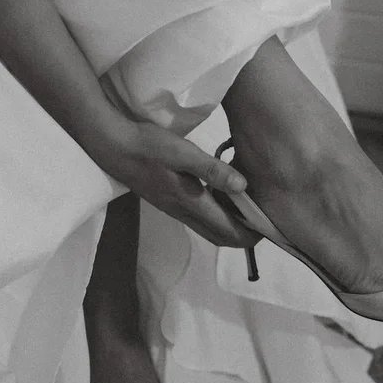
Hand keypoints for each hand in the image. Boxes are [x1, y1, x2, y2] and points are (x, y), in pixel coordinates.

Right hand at [93, 117, 259, 249]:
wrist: (113, 146)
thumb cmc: (148, 146)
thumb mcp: (183, 153)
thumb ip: (213, 170)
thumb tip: (243, 187)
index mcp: (190, 203)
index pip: (228, 232)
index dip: (251, 234)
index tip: (269, 225)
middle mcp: (183, 212)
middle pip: (220, 236)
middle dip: (244, 234)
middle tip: (263, 217)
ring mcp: (174, 208)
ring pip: (209, 228)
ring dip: (229, 224)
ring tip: (247, 206)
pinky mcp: (168, 200)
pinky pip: (198, 217)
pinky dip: (216, 213)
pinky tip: (222, 193)